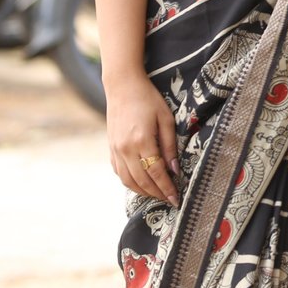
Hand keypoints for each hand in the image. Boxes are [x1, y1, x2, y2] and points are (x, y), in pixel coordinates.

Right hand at [104, 71, 178, 205]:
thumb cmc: (149, 99)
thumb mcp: (166, 118)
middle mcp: (125, 149)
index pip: (155, 173)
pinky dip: (130, 182)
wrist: (122, 87)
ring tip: (158, 194)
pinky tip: (142, 184)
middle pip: (141, 181)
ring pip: (128, 181)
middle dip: (157, 194)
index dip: (166, 188)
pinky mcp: (111, 149)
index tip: (176, 199)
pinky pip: (119, 173)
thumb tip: (174, 170)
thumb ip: (170, 145)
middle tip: (170, 200)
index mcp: (141, 141)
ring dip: (143, 191)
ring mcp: (115, 150)